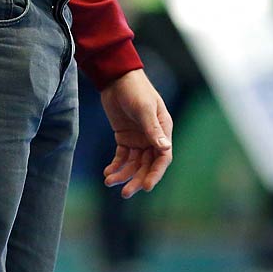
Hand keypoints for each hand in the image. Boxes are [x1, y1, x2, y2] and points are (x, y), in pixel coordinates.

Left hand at [99, 69, 174, 196]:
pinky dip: (115, 166)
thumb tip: (164, 149)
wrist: (116, 78)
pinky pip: (121, 157)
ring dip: (123, 175)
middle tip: (125, 193)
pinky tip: (108, 173)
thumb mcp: (144, 109)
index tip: (146, 187)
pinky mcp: (124, 138)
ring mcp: (138, 139)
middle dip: (137, 179)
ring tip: (110, 181)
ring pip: (133, 164)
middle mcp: (152, 138)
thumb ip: (152, 129)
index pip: (162, 158)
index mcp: (163, 130)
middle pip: (147, 165)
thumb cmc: (135, 90)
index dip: (155, 174)